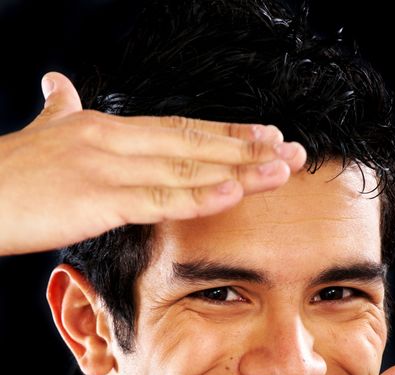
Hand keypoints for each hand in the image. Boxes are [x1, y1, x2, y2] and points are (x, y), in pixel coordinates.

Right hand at [0, 72, 304, 254]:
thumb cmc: (8, 172)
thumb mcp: (42, 132)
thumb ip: (58, 109)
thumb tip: (57, 82)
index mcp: (107, 128)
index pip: (179, 128)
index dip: (225, 135)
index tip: (264, 138)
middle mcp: (114, 140)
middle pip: (193, 143)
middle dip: (246, 150)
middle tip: (292, 153)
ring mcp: (107, 167)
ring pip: (184, 168)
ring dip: (237, 171)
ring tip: (280, 170)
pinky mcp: (97, 198)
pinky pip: (157, 199)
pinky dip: (197, 196)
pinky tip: (231, 194)